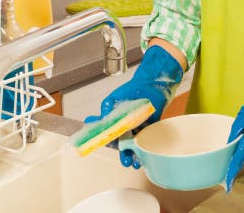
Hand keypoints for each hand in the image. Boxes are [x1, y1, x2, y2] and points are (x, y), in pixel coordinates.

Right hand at [84, 44, 183, 168]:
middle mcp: (128, 125)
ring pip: (137, 143)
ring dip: (136, 153)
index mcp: (117, 121)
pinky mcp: (153, 123)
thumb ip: (104, 113)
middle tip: (126, 162)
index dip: (111, 145)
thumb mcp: (112, 101)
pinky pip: (149, 137)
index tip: (112, 153)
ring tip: (136, 162)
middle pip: (126, 143)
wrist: (150, 81)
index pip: (112, 137)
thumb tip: (91, 123)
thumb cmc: (131, 90)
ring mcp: (141, 125)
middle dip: (125, 154)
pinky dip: (147, 145)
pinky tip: (146, 152)